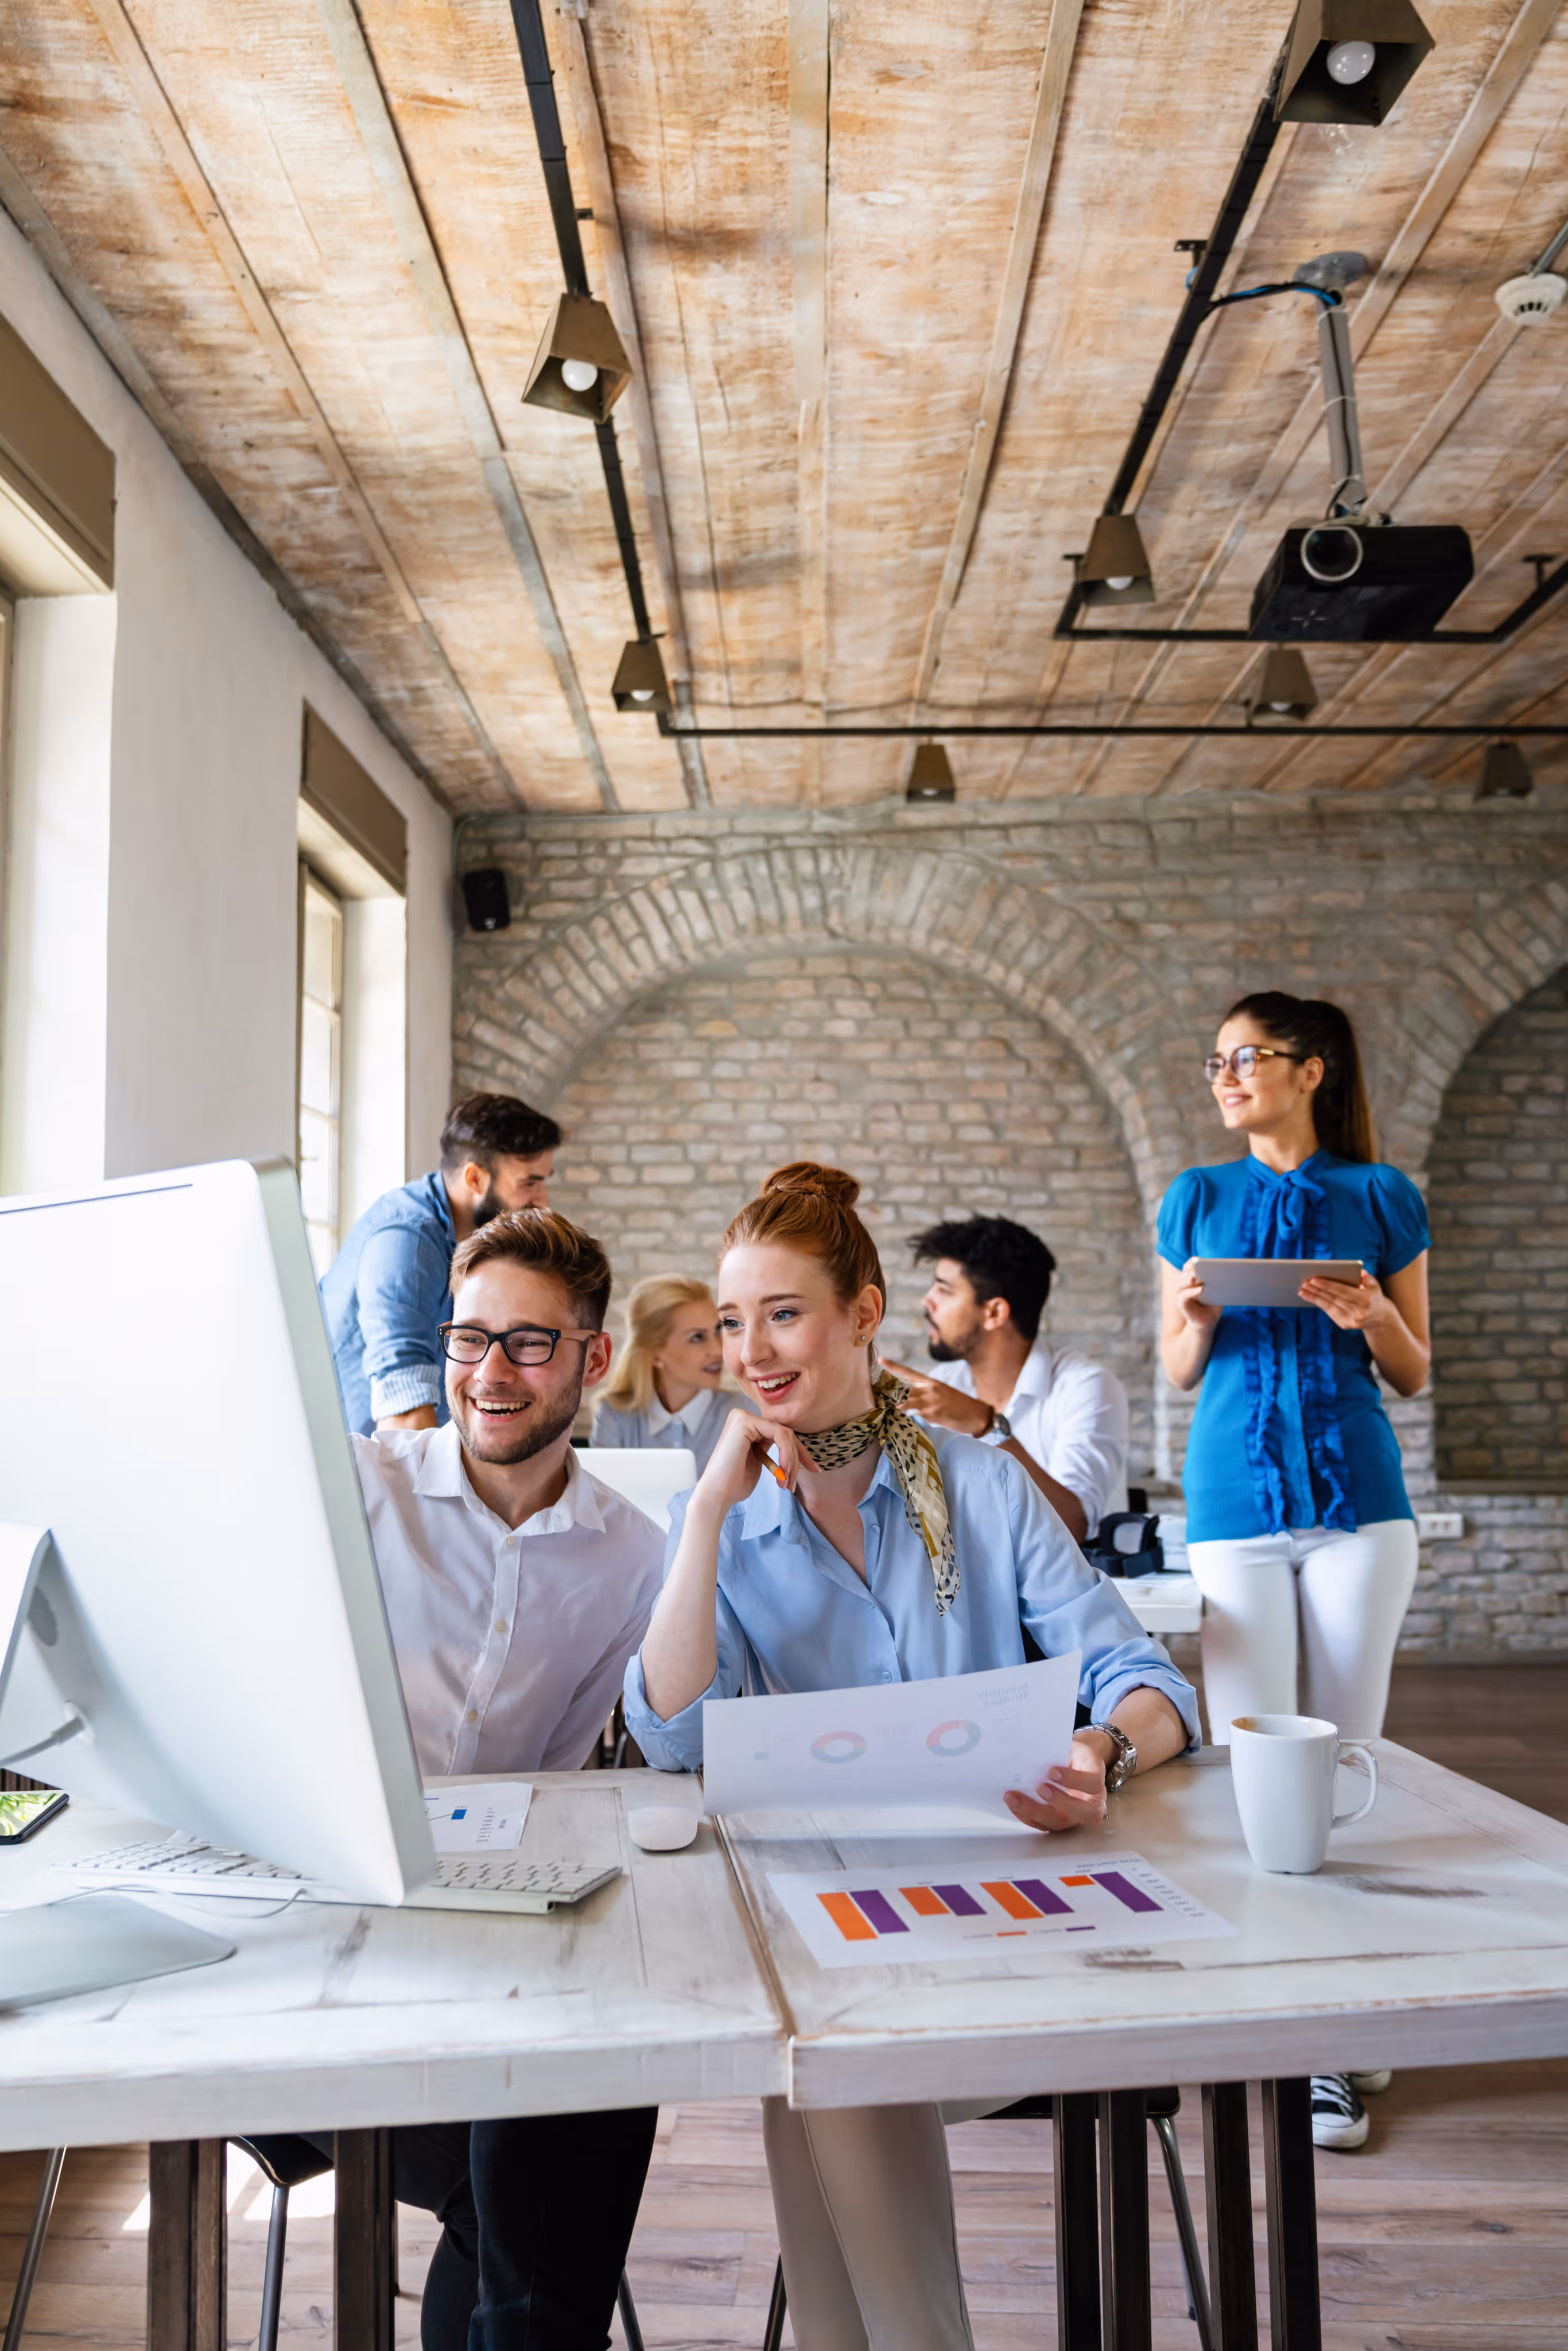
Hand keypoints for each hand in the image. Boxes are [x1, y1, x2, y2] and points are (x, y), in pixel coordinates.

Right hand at [690, 1407, 803, 1520]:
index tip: (813, 1470)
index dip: (800, 1453)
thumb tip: (798, 1448)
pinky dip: (786, 1453)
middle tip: (795, 1483)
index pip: (782, 1434)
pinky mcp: (744, 1421)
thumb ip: (774, 1450)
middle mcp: (743, 1417)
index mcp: (747, 1425)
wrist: (716, 1495)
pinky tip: (783, 1471)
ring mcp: (743, 1417)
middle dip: (798, 1458)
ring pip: (785, 1434)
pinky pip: (779, 1434)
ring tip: (786, 1483)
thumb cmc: (735, 1484)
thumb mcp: (760, 1462)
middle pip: (785, 1433)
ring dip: (791, 1461)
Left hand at [878, 1358, 993, 1437]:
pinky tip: (902, 1421)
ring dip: (894, 1406)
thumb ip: (926, 1394)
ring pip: (905, 1402)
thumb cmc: (960, 1405)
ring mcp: (930, 1401)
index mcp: (932, 1382)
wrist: (977, 1415)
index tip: (880, 1359)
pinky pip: (914, 1415)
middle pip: (902, 1389)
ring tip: (884, 1409)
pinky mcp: (932, 1414)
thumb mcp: (943, 1393)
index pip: (909, 1372)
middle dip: (888, 1394)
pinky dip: (907, 1418)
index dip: (893, 1366)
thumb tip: (910, 1401)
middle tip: (876, 1397)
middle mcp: (930, 1389)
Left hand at [1003, 1736, 1109, 1832]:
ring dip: (1034, 1812)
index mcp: (1096, 1779)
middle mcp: (1091, 1802)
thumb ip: (1057, 1749)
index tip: (1051, 1771)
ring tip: (1013, 1797)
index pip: (1092, 1783)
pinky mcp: (1058, 1821)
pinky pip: (1044, 1825)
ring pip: (1061, 1822)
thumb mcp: (1070, 1745)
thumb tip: (1032, 1748)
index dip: (1073, 1779)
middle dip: (1060, 1802)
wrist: (1074, 1762)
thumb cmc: (1071, 1753)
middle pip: (1085, 1813)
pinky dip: (1025, 1815)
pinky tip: (1012, 1802)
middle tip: (1039, 1787)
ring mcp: (1075, 1815)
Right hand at [1175, 1259, 1221, 1331]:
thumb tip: (1225, 1274)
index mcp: (1193, 1278)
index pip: (1189, 1266)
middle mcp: (1184, 1284)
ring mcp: (1181, 1293)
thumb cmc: (1212, 1305)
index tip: (1199, 1261)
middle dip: (1191, 1269)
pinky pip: (1184, 1295)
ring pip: (1181, 1282)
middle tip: (1199, 1268)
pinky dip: (1192, 1292)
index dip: (1193, 1262)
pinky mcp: (1181, 1303)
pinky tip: (1201, 1289)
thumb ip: (1218, 1283)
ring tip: (1195, 1278)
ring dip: (1189, 1278)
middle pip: (1185, 1272)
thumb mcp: (1217, 1292)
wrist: (1207, 1322)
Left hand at [1298, 1268, 1386, 1330]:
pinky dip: (1320, 1304)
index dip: (1327, 1285)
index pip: (1342, 1291)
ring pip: (1329, 1307)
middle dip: (1317, 1291)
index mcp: (1366, 1300)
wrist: (1380, 1319)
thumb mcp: (1373, 1285)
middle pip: (1333, 1299)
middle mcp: (1359, 1312)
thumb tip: (1355, 1271)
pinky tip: (1311, 1297)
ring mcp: (1351, 1320)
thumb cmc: (1374, 1296)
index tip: (1313, 1279)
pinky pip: (1329, 1312)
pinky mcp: (1345, 1325)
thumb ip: (1365, 1277)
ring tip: (1302, 1291)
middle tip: (1304, 1283)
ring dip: (1314, 1298)